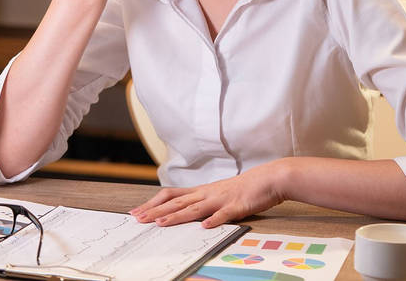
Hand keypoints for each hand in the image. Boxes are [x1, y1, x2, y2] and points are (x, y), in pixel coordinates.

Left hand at [129, 161, 288, 227]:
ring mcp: (221, 199)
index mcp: (201, 191)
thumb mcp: (217, 194)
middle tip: (138, 219)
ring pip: (195, 208)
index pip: (171, 195)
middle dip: (155, 211)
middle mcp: (207, 193)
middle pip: (176, 202)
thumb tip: (185, 212)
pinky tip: (205, 226)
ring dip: (177, 216)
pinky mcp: (237, 205)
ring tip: (161, 223)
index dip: (153, 203)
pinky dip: (214, 220)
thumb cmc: (243, 188)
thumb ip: (202, 202)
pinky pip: (224, 213)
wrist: (268, 179)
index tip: (137, 211)